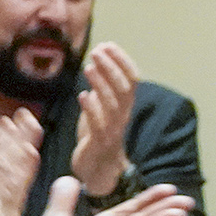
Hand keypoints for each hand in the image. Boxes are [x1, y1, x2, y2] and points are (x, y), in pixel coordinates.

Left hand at [71, 42, 138, 197]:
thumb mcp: (101, 109)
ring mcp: (113, 129)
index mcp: (125, 106)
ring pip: (113, 103)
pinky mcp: (101, 142)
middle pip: (125, 88)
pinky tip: (82, 95)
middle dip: (112, 68)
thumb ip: (102, 90)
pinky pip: (99, 124)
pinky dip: (92, 109)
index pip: (132, 79)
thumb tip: (98, 65)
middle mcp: (123, 116)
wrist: (100, 171)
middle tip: (97, 50)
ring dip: (102, 84)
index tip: (108, 45)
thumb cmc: (98, 138)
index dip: (122, 61)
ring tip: (89, 66)